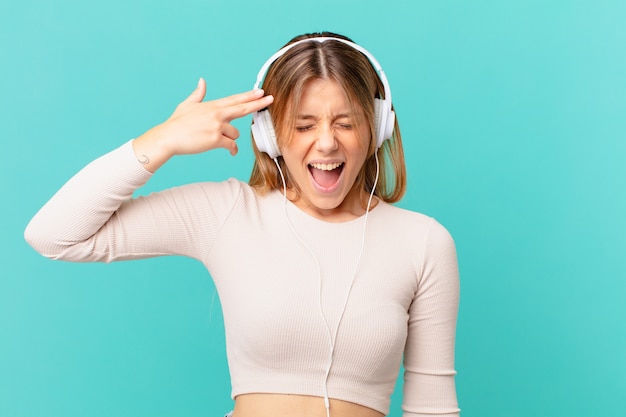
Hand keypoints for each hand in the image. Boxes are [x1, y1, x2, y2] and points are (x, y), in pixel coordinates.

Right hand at [133, 78, 273, 170]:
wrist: (168, 137)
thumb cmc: (177, 123)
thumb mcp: (187, 105)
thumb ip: (198, 94)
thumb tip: (202, 81)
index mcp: (212, 106)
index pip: (235, 99)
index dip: (249, 96)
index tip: (261, 92)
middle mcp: (216, 114)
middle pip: (242, 108)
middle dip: (258, 103)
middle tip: (270, 99)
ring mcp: (217, 126)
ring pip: (235, 133)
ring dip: (231, 138)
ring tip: (219, 140)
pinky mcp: (215, 139)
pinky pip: (231, 145)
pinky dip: (232, 149)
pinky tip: (231, 151)